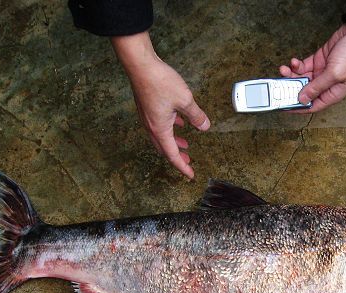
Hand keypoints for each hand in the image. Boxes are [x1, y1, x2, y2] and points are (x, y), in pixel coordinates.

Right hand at [111, 32, 209, 178]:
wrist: (140, 64)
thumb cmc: (159, 81)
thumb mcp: (185, 100)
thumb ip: (196, 115)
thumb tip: (204, 126)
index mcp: (160, 129)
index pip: (173, 155)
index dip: (183, 167)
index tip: (190, 175)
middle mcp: (151, 126)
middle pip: (165, 149)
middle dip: (178, 157)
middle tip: (189, 161)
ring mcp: (147, 116)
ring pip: (161, 136)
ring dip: (173, 142)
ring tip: (185, 144)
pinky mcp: (146, 107)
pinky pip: (159, 124)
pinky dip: (170, 128)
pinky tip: (179, 122)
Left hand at [279, 20, 345, 112]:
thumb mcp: (334, 74)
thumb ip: (316, 87)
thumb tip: (302, 99)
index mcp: (333, 94)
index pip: (312, 106)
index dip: (297, 107)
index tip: (283, 106)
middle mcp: (326, 85)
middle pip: (304, 92)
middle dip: (290, 89)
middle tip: (278, 86)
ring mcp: (322, 72)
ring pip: (301, 78)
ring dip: (291, 75)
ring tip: (284, 70)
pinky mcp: (318, 60)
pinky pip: (303, 66)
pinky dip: (296, 65)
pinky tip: (293, 62)